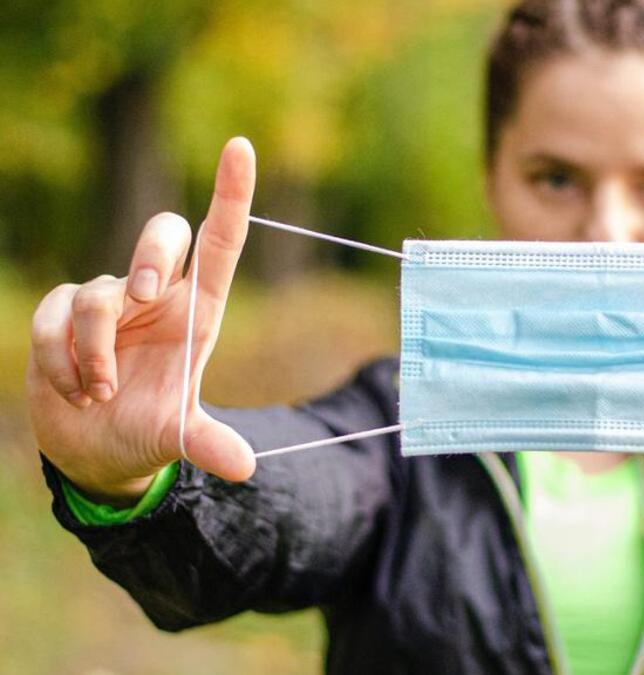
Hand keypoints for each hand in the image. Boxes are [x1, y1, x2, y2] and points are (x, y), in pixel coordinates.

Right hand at [27, 138, 258, 505]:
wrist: (93, 451)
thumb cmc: (148, 431)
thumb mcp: (178, 437)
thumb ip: (207, 443)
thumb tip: (244, 467)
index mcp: (198, 311)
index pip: (220, 242)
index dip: (231, 194)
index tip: (241, 146)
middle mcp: (157, 296)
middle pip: (162, 235)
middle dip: (150, 254)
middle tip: (145, 293)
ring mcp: (107, 301)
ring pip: (98, 295)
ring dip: (96, 350)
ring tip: (102, 395)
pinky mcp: (59, 315)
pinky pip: (53, 320)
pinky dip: (62, 361)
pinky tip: (76, 393)